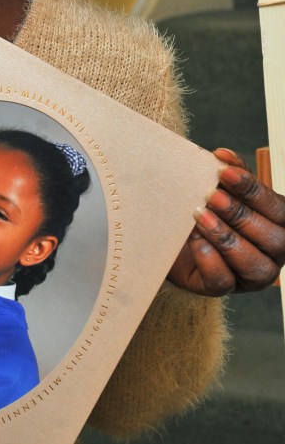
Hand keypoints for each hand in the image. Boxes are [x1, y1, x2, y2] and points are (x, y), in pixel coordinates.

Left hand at [168, 148, 284, 295]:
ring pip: (253, 264)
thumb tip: (223, 156)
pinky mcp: (222, 288)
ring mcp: (250, 276)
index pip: (279, 209)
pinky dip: (208, 259)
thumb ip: (230, 173)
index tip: (223, 172)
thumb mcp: (220, 188)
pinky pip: (222, 281)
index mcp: (279, 224)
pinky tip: (195, 240)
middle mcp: (272, 253)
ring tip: (199, 215)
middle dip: (240, 214)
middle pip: (274, 238)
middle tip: (210, 195)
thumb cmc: (204, 206)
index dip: (253, 190)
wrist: (169, 233)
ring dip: (225, 237)